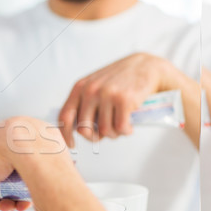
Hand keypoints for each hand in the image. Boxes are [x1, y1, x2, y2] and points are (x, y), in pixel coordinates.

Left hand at [58, 53, 172, 146]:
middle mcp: (90, 90)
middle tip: (106, 135)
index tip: (72, 145)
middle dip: (95, 137)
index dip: (65, 134)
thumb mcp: (95, 86)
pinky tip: (130, 125)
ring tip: (121, 125)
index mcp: (80, 87)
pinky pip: (120, 128)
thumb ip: (84, 105)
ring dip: (114, 133)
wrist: (145, 65)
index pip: (64, 116)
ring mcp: (106, 94)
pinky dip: (126, 131)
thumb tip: (80, 132)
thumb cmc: (119, 81)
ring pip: (104, 130)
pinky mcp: (124, 99)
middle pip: (84, 129)